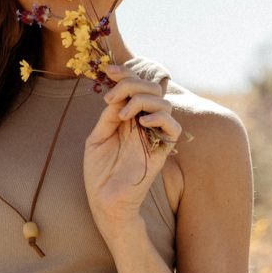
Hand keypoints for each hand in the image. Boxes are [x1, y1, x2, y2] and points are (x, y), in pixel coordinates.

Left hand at [83, 66, 181, 228]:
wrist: (104, 201)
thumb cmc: (99, 173)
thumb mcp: (97, 138)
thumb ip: (109, 116)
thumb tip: (118, 95)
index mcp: (128, 119)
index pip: (136, 88)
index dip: (126, 74)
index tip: (109, 70)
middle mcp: (143, 124)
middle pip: (152, 90)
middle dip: (133, 84)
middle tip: (113, 96)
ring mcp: (153, 137)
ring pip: (164, 104)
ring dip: (143, 100)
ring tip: (124, 114)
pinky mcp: (161, 152)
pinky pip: (174, 129)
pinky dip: (160, 118)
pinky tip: (142, 122)